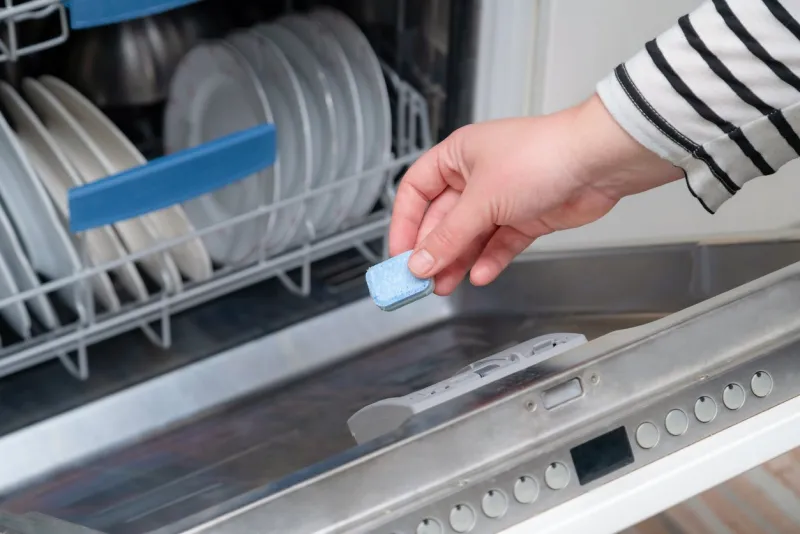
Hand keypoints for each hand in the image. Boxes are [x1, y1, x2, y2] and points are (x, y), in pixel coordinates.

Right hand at [388, 94, 683, 295]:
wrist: (597, 162)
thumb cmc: (541, 156)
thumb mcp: (482, 200)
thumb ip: (448, 237)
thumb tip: (420, 263)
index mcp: (457, 157)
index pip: (416, 191)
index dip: (404, 224)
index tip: (399, 255)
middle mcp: (476, 177)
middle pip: (442, 219)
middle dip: (432, 250)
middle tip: (420, 280)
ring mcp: (502, 199)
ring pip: (470, 236)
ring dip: (457, 261)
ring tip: (444, 286)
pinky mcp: (526, 218)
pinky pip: (499, 244)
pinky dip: (490, 260)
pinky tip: (482, 275)